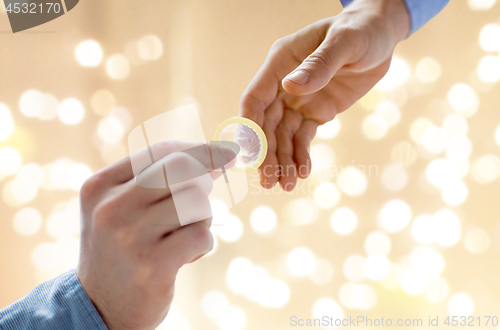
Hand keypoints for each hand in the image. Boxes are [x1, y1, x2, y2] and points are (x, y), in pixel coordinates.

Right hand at [76, 141, 235, 329]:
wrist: (99, 308)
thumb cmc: (121, 248)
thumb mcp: (122, 207)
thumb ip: (158, 179)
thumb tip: (218, 156)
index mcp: (100, 186)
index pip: (160, 151)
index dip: (200, 150)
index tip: (225, 153)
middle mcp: (111, 207)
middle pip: (183, 168)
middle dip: (203, 181)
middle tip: (198, 202)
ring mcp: (131, 237)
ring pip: (197, 202)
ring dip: (202, 218)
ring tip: (183, 236)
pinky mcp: (153, 265)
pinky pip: (201, 234)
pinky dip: (203, 244)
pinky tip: (185, 256)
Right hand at [240, 0, 409, 190]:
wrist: (380, 37)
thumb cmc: (360, 30)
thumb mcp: (344, 42)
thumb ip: (319, 64)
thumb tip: (291, 87)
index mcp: (280, 63)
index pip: (255, 98)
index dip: (250, 126)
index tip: (251, 154)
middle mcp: (283, 84)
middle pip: (266, 124)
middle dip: (266, 153)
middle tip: (268, 181)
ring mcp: (298, 100)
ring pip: (283, 136)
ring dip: (282, 161)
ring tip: (285, 185)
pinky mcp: (316, 112)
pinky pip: (303, 138)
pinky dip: (301, 156)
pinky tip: (302, 172)